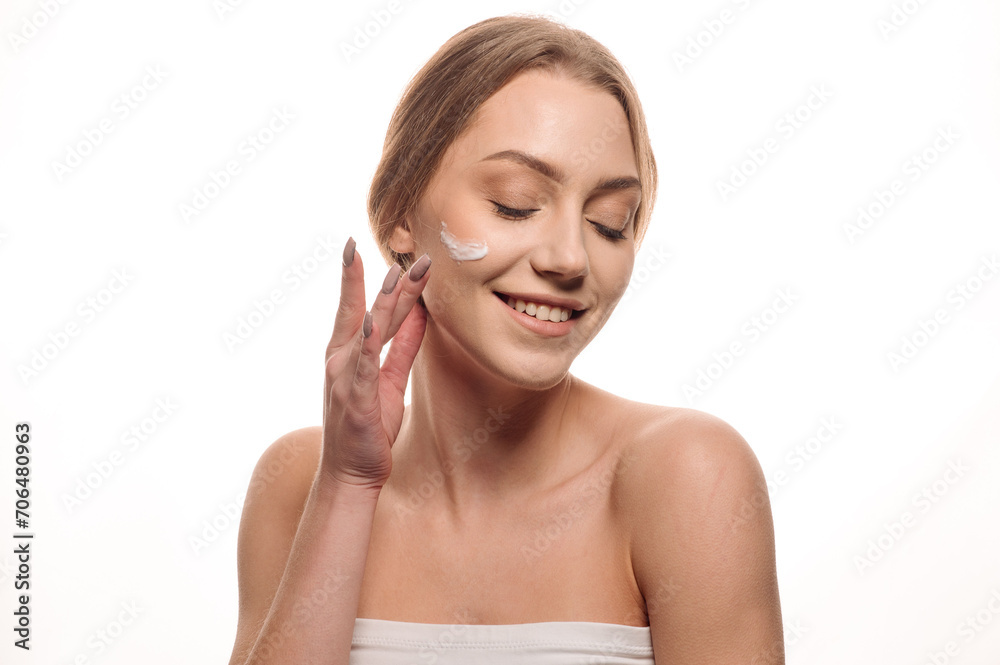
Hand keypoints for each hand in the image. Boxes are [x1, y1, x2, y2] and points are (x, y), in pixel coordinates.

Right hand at [319, 237, 430, 489]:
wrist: (351, 472)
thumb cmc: (369, 427)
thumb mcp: (390, 380)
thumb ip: (403, 346)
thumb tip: (419, 314)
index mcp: (347, 352)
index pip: (358, 305)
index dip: (364, 275)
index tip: (368, 245)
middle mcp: (340, 357)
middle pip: (366, 308)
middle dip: (390, 280)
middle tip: (412, 253)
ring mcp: (345, 375)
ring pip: (368, 328)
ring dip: (386, 300)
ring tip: (400, 272)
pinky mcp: (356, 395)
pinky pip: (364, 363)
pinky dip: (368, 340)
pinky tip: (373, 319)